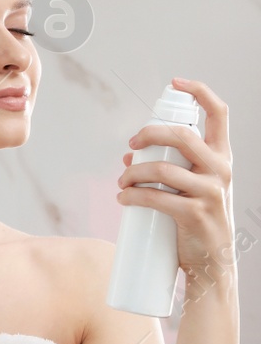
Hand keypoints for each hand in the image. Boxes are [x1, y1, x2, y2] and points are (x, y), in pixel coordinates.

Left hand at [117, 77, 235, 301]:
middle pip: (182, 135)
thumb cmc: (195, 219)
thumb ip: (167, 167)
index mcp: (222, 157)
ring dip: (132, 173)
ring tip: (122, 183)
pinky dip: (132, 195)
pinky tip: (123, 198)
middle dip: (148, 134)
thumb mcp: (189, 187)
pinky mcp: (195, 214)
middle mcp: (221, 169)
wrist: (210, 261)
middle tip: (131, 146)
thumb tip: (128, 159)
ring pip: (163, 168)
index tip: (175, 82)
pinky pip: (156, 197)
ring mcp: (211, 191)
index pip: (220, 113)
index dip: (199, 91)